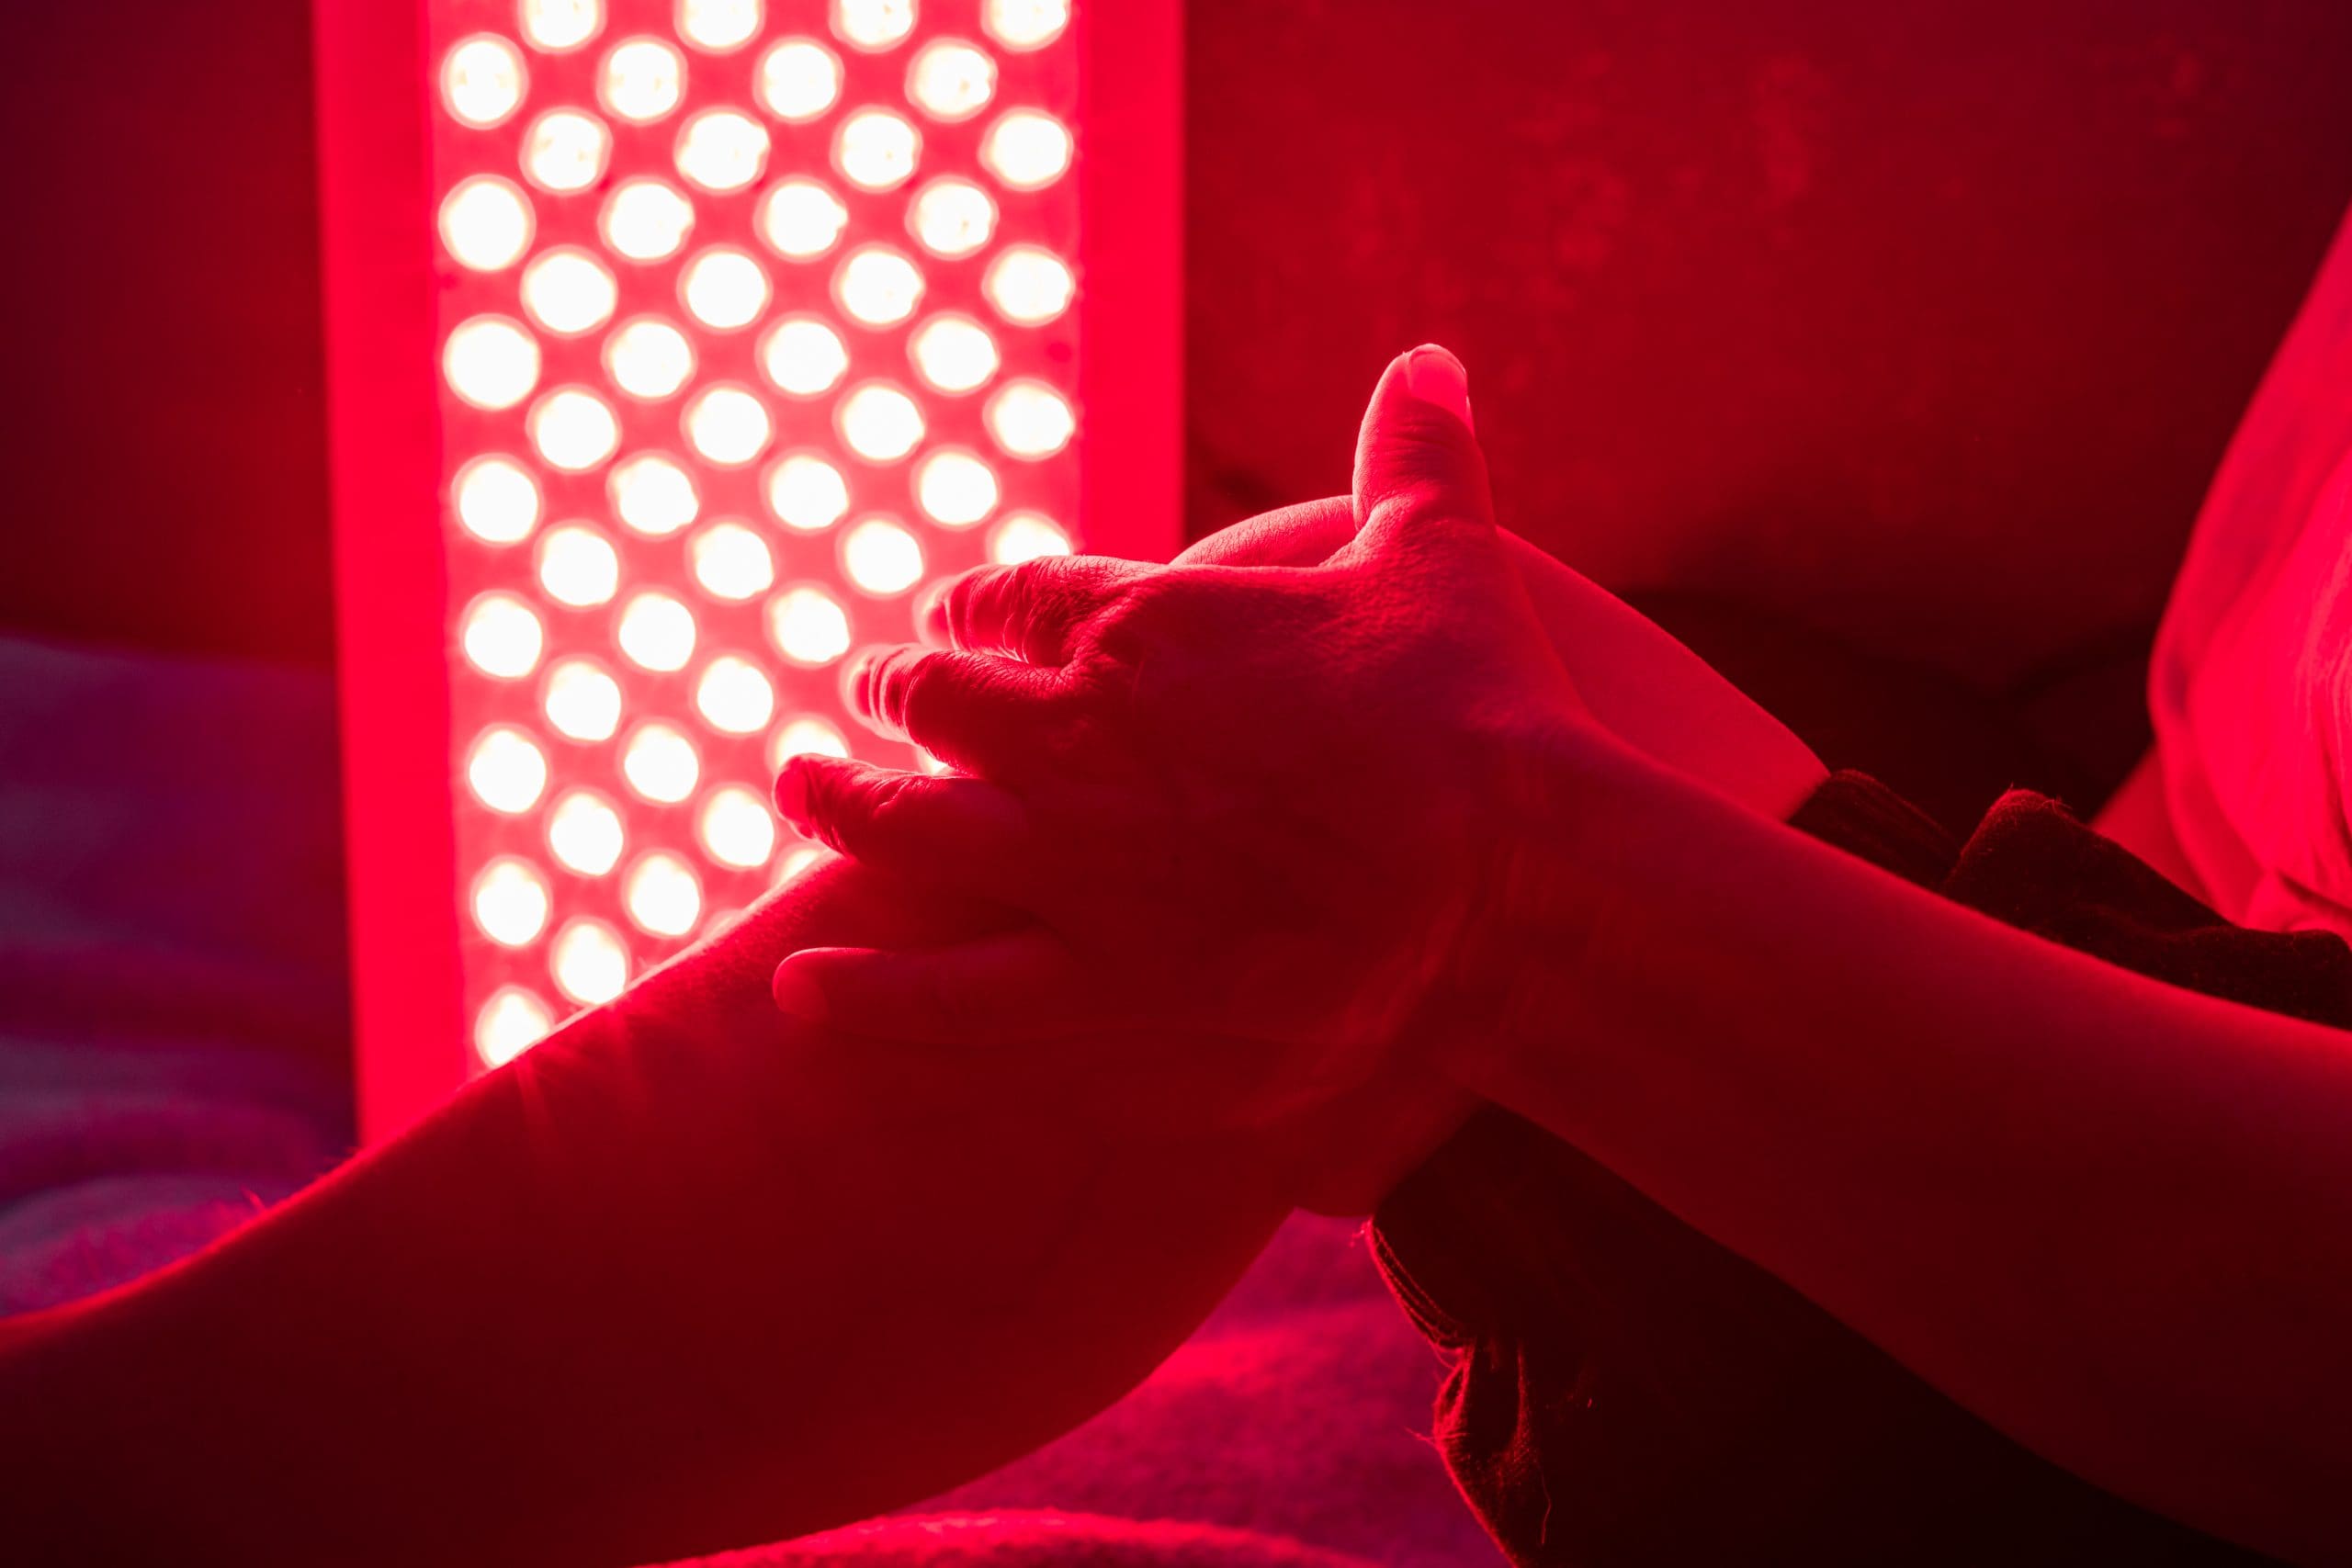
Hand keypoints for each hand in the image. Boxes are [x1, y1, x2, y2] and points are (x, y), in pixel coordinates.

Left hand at [770, 347, 1583, 1112]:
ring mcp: (1069, 866)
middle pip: (935, 703)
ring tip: (792, 789)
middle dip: (889, 694)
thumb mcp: (1440, 552)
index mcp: (1140, 627)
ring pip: (906, 827)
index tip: (946, 618)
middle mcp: (1074, 739)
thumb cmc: (1477, 709)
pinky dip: (864, 993)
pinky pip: (941, 996)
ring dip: (838, 805)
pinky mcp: (1092, 987)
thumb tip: (1430, 359)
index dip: (969, 610)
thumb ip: (1413, 454)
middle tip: (853, 696)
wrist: (1507, 878)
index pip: (1010, 601)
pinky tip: (799, 988)